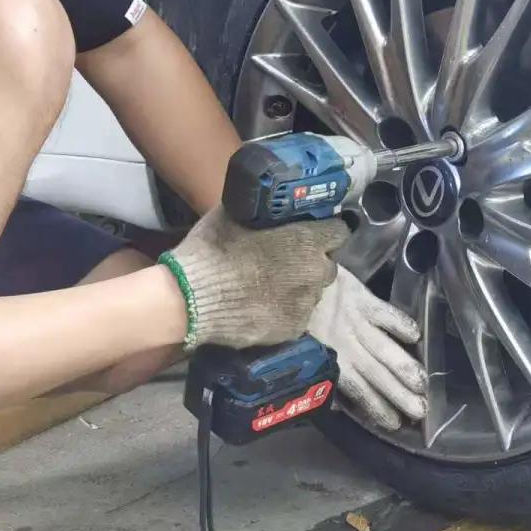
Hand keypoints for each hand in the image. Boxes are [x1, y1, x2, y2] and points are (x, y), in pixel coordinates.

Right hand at [161, 208, 348, 348]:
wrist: (192, 300)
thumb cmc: (214, 250)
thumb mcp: (233, 215)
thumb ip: (258, 209)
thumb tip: (262, 200)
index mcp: (308, 240)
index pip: (339, 232)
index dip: (327, 231)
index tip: (315, 232)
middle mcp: (316, 271)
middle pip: (327, 265)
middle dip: (312, 262)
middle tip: (287, 262)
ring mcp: (306, 303)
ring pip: (312, 292)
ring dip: (299, 288)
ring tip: (271, 288)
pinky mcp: (293, 329)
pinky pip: (297, 316)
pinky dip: (286, 311)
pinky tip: (264, 308)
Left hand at [308, 267, 426, 429]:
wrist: (284, 276)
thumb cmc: (292, 314)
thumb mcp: (299, 346)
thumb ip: (320, 369)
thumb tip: (336, 403)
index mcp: (327, 358)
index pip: (356, 389)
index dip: (375, 406)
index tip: (396, 424)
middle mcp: (344, 344)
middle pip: (375, 373)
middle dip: (398, 394)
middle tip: (420, 411)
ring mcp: (354, 321)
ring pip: (383, 348)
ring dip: (404, 367)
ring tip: (423, 385)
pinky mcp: (360, 297)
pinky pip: (384, 313)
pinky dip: (400, 323)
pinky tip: (416, 337)